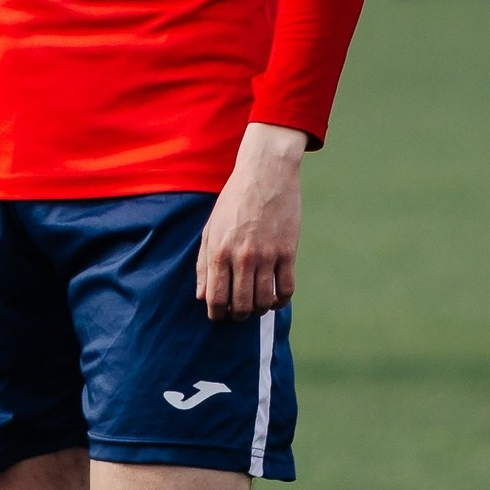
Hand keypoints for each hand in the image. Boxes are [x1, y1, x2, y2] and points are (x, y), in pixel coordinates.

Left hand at [197, 124, 304, 321]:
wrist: (265, 173)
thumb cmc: (233, 201)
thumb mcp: (210, 228)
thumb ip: (203, 264)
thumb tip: (201, 296)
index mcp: (219, 251)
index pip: (216, 297)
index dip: (217, 313)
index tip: (218, 316)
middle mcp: (242, 257)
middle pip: (242, 304)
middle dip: (238, 315)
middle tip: (238, 313)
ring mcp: (267, 256)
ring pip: (265, 301)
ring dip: (260, 309)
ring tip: (256, 305)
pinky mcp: (288, 252)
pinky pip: (287, 289)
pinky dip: (281, 300)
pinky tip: (275, 298)